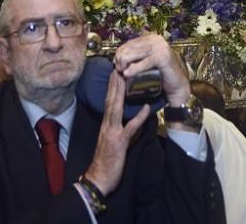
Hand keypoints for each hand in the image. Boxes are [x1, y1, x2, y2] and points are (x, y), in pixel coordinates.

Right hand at [84, 70, 150, 195]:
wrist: (98, 179)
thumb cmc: (106, 162)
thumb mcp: (113, 143)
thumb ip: (123, 130)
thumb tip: (134, 121)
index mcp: (106, 124)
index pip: (108, 101)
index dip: (112, 87)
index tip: (115, 72)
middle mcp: (107, 125)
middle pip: (110, 100)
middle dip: (114, 83)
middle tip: (118, 66)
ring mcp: (112, 133)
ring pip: (116, 108)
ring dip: (120, 92)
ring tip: (125, 77)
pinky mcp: (119, 143)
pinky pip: (130, 128)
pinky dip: (139, 117)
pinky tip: (147, 108)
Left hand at [113, 33, 188, 105]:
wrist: (177, 84)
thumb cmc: (160, 73)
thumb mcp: (146, 60)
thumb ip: (136, 54)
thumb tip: (117, 56)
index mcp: (151, 37)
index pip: (129, 43)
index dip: (120, 53)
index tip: (116, 63)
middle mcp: (156, 39)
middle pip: (130, 47)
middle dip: (121, 59)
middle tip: (118, 70)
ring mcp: (160, 47)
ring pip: (134, 54)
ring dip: (125, 64)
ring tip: (122, 72)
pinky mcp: (163, 57)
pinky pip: (143, 63)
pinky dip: (134, 69)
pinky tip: (127, 74)